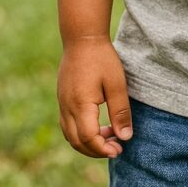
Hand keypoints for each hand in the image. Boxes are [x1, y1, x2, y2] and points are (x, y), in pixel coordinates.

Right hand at [57, 36, 132, 158]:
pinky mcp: (62, 98)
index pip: (89, 138)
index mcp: (80, 104)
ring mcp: (62, 103)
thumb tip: (125, 137)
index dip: (103, 149)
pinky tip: (97, 126)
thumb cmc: (102, 58)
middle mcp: (67, 107)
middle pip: (77, 142)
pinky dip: (80, 133)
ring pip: (70, 135)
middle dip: (96, 150)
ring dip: (88, 143)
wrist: (82, 37)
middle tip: (116, 148)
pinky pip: (67, 125)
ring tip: (109, 137)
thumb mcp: (116, 84)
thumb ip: (120, 111)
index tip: (119, 149)